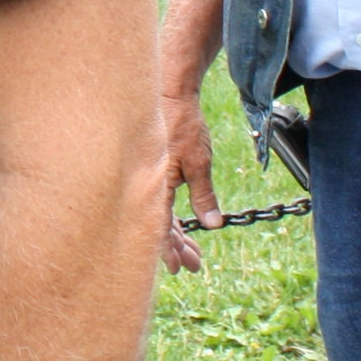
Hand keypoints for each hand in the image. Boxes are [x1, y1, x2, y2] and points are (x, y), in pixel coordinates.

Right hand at [160, 86, 221, 274]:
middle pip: (159, 227)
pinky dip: (170, 217)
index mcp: (156, 186)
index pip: (159, 229)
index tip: (180, 267)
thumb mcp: (199, 162)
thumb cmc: (182, 124)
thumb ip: (204, 195)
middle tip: (193, 264)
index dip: (169, 251)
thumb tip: (212, 224)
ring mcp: (150, 178)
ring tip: (192, 250)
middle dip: (176, 248)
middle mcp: (148, 185)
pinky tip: (182, 226)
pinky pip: (159, 202)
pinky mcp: (154, 170)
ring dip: (175, 234)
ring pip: (159, 216)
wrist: (170, 93)